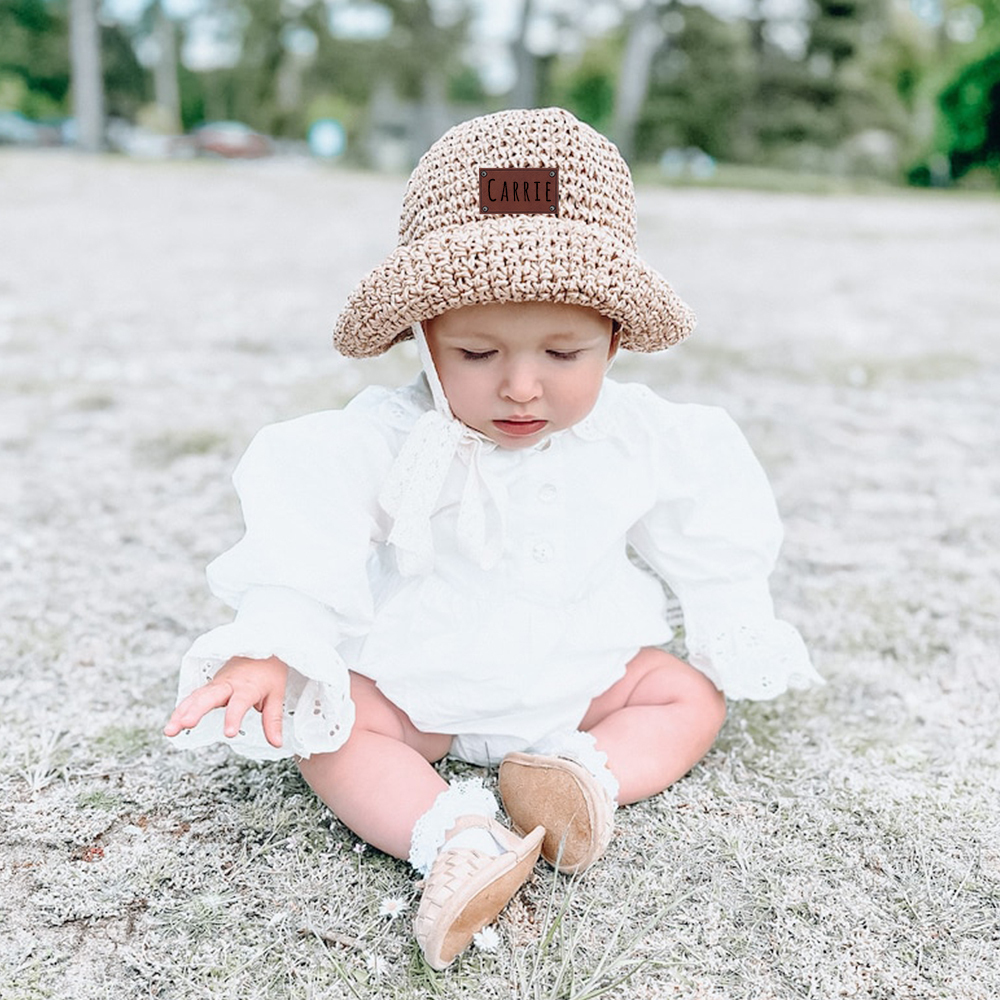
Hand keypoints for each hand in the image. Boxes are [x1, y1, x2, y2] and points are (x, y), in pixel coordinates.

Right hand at [164, 655, 288, 747]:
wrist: (262, 647)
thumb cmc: (269, 672)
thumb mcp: (276, 696)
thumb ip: (273, 721)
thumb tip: (276, 744)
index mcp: (248, 686)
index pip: (239, 703)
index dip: (234, 717)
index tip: (228, 733)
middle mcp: (229, 684)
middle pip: (210, 696)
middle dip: (196, 710)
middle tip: (185, 724)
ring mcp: (217, 683)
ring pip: (196, 696)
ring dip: (182, 712)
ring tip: (170, 730)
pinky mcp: (210, 685)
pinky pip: (194, 696)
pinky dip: (182, 708)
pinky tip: (172, 722)